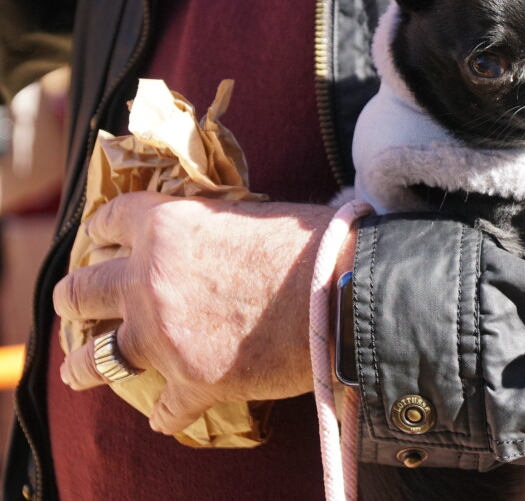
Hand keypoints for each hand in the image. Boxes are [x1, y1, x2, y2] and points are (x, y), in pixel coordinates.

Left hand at [53, 192, 336, 433]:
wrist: (345, 290)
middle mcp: (150, 280)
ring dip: (87, 363)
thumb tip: (213, 241)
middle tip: (78, 303)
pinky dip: (169, 412)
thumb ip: (210, 229)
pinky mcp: (191, 383)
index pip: (108, 222)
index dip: (101, 232)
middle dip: (76, 297)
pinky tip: (171, 413)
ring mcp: (163, 336)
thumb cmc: (312, 244)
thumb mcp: (249, 216)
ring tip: (83, 368)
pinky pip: (163, 409)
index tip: (99, 240)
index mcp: (166, 227)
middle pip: (81, 290)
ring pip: (93, 358)